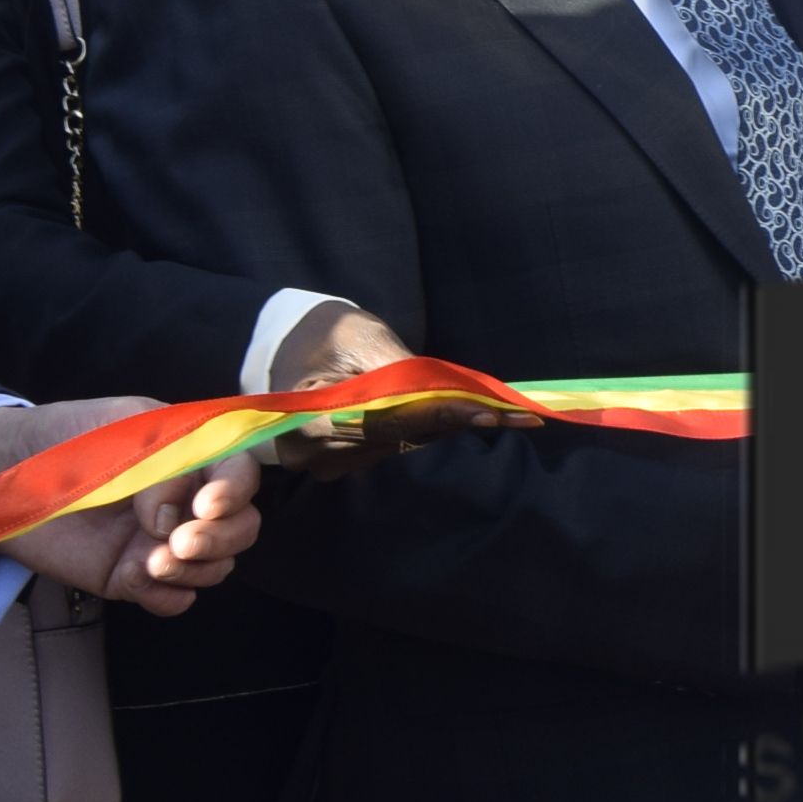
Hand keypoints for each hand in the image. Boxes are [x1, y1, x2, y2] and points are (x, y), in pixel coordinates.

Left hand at [0, 399, 264, 613]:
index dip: (235, 493)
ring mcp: (161, 542)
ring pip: (214, 569)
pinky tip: (136, 578)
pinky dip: (165, 596)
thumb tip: (170, 517)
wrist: (3, 476)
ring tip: (152, 562)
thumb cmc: (62, 439)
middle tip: (181, 541)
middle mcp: (184, 502)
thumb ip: (159, 467)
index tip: (208, 506)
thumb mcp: (118, 432)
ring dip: (194, 570)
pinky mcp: (133, 576)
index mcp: (190, 457)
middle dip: (220, 540)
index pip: (240, 474)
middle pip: (241, 530)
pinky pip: (173, 600)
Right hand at [269, 299, 538, 469]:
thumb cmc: (323, 335)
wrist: (285, 347)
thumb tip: (456, 397)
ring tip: (481, 408)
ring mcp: (327, 466)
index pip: (391, 422)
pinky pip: (390, 448)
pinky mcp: (340, 465)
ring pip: (400, 447)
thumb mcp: (362, 338)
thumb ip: (404, 373)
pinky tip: (442, 413)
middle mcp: (316, 456)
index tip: (495, 414)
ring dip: (438, 425)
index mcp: (311, 421)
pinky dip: (417, 429)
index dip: (444, 415)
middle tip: (517, 415)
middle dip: (454, 421)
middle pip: (400, 440)